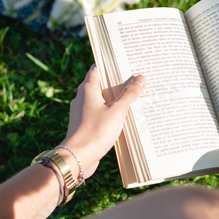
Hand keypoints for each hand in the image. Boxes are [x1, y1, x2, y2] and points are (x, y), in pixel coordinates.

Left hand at [58, 65, 145, 179]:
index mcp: (88, 89)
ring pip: (101, 100)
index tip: (124, 62)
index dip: (110, 65)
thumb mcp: (117, 110)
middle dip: (117, 82)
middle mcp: (82, 98)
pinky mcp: (85, 124)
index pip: (97, 69)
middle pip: (101, 84)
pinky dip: (111, 112)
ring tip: (134, 97)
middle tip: (135, 79)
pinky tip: (124, 117)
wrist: (78, 157)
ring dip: (115, 99)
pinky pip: (100, 113)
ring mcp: (83, 112)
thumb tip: (140, 78)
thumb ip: (129, 94)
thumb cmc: (96, 131)